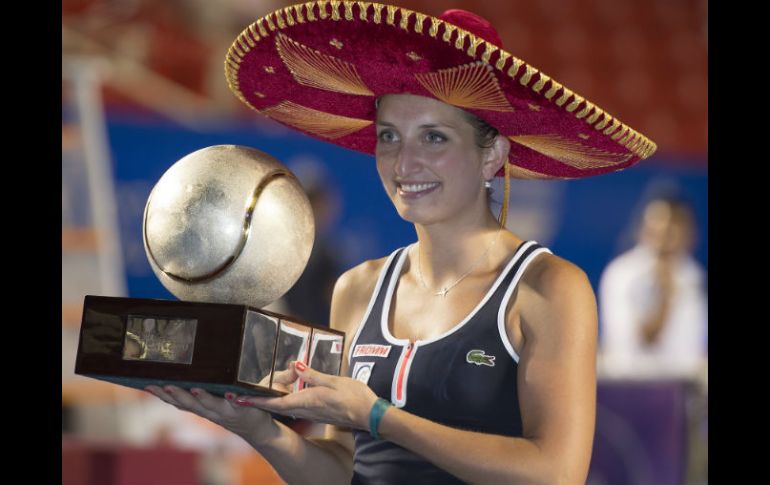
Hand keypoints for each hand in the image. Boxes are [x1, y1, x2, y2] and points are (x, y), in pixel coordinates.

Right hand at [144, 385, 278, 444]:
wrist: (255, 426)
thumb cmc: (231, 404)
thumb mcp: (212, 395)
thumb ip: (202, 384)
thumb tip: (187, 363)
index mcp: (199, 406)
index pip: (176, 401)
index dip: (161, 394)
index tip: (146, 385)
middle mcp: (208, 411)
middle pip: (188, 404)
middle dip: (174, 395)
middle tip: (161, 385)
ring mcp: (224, 411)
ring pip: (209, 405)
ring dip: (200, 397)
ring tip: (192, 388)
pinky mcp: (241, 409)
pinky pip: (235, 404)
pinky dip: (231, 399)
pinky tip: (229, 393)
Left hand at [236, 361, 378, 430]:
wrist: (370, 416)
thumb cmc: (355, 398)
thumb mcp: (335, 381)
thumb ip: (313, 374)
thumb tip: (294, 365)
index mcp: (308, 400)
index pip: (275, 401)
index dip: (255, 400)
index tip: (237, 398)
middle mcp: (306, 408)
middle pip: (276, 404)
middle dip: (257, 399)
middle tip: (239, 392)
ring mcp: (312, 412)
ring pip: (285, 405)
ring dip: (269, 399)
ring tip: (256, 390)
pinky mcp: (318, 411)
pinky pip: (295, 405)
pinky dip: (284, 399)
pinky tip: (284, 392)